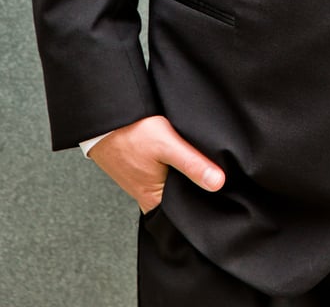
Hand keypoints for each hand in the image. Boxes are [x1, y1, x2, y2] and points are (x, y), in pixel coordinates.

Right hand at [89, 115, 224, 212]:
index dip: (202, 205)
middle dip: (197, 188)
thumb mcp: (167, 146)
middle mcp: (148, 196)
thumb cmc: (131, 133)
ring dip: (186, 175)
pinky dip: (175, 166)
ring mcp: (144, 181)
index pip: (184, 213)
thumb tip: (218, 183)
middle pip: (180, 197)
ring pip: (173, 184)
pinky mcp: (142, 168)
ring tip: (203, 166)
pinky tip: (183, 155)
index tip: (221, 197)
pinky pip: (165, 173)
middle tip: (218, 177)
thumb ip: (192, 165)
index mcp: (153, 201)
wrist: (105, 118)